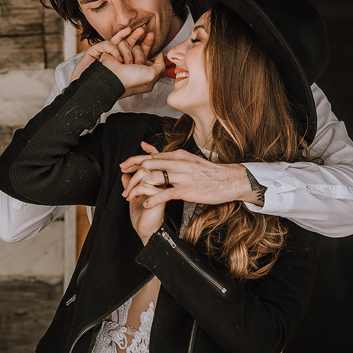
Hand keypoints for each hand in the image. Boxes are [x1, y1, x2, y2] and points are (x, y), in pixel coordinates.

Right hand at [70, 26, 162, 97]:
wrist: (112, 78)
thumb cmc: (129, 80)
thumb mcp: (151, 75)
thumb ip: (160, 66)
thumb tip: (161, 56)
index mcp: (136, 67)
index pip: (143, 52)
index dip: (147, 43)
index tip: (151, 35)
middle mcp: (126, 61)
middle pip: (135, 44)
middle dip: (140, 43)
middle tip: (145, 37)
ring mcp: (115, 55)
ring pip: (124, 43)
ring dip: (127, 51)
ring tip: (125, 62)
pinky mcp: (105, 51)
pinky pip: (113, 41)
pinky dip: (117, 44)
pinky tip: (121, 46)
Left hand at [121, 143, 258, 207]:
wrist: (230, 180)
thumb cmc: (208, 172)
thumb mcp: (188, 159)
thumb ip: (169, 156)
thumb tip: (151, 148)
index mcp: (177, 155)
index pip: (150, 156)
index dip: (134, 161)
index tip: (123, 167)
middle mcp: (178, 163)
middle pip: (148, 166)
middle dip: (132, 175)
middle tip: (123, 184)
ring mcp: (182, 176)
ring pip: (154, 179)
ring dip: (139, 189)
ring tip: (130, 197)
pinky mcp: (187, 190)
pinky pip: (166, 194)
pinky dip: (153, 198)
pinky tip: (145, 203)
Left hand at [122, 143, 167, 243]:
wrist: (148, 230)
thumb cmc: (143, 215)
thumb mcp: (133, 197)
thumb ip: (131, 184)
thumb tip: (124, 174)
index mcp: (158, 180)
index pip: (153, 162)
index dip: (143, 155)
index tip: (128, 159)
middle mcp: (163, 182)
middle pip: (146, 166)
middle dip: (130, 174)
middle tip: (124, 185)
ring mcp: (163, 188)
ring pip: (145, 175)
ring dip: (131, 186)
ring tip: (128, 196)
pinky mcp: (161, 196)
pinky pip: (146, 187)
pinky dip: (135, 192)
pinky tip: (132, 200)